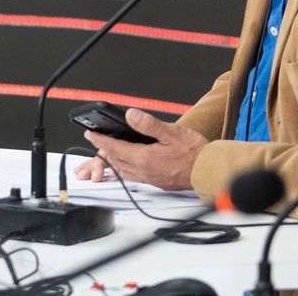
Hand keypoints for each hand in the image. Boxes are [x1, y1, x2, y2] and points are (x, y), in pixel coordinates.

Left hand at [73, 108, 206, 189]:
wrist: (208, 170)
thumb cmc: (194, 152)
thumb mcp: (171, 132)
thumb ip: (148, 124)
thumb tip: (130, 115)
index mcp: (144, 157)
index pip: (114, 147)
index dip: (100, 140)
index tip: (90, 133)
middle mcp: (143, 170)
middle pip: (116, 159)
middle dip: (104, 148)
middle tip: (96, 139)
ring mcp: (149, 178)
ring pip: (123, 169)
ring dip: (113, 159)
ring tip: (109, 149)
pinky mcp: (156, 181)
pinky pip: (133, 175)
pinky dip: (125, 168)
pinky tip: (128, 163)